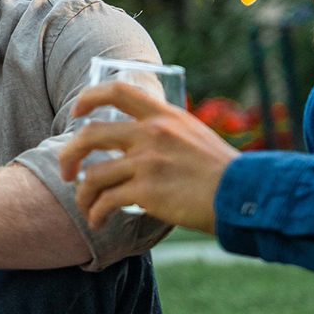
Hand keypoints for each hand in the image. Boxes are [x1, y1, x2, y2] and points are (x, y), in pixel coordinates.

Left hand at [58, 82, 238, 230]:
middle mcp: (153, 133)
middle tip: (67, 172)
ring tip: (87, 208)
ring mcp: (148, 162)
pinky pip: (105, 202)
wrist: (245, 195)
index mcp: (165, 116)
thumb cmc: (222, 173)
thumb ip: (165, 134)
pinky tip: (99, 222)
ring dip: (83, 196)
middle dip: (69, 155)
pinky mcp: (147, 191)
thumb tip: (136, 143)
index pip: (117, 91)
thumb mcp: (194, 137)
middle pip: (89, 135)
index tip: (76, 112)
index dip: (88, 97)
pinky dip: (96, 214)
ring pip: (92, 176)